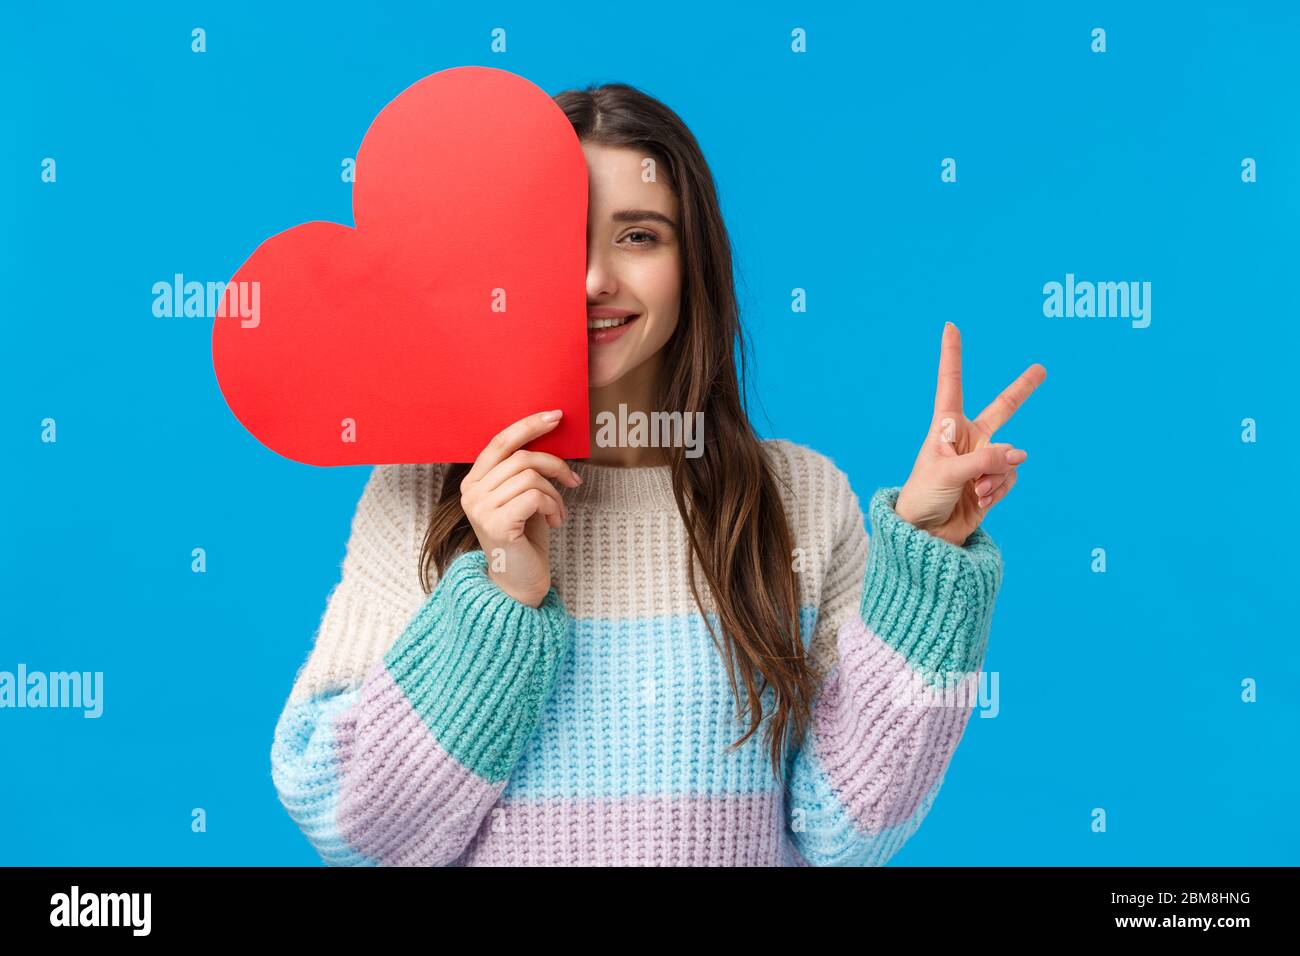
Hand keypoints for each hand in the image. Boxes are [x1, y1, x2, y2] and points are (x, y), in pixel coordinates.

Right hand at [459, 410, 581, 606]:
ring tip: (558, 513)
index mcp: (474, 482)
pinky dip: (553, 506)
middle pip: (520, 456)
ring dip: (555, 493)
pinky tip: (554, 522)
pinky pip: (535, 496)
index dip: (529, 425)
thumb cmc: (525, 539)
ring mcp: (480, 508)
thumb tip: (550, 433)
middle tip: (573, 479)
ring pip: (530, 477)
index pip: (500, 441)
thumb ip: (526, 470)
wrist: (521, 583)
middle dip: (554, 463)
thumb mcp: (524, 497)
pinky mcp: (496, 524)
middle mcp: (471, 492)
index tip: (556, 416)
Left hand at [893, 323, 1045, 545]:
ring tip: (977, 490)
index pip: (951, 384)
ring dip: (997, 475)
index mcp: (944, 427)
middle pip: (1001, 409)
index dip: (952, 355)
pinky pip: (1010, 477)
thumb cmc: (923, 496)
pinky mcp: (991, 483)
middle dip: (1022, 390)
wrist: (924, 534)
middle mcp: (966, 439)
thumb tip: (1021, 455)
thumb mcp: (949, 472)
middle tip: (1042, 369)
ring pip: (1009, 457)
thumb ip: (986, 460)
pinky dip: (1000, 489)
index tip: (950, 327)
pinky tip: (982, 500)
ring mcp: (981, 461)